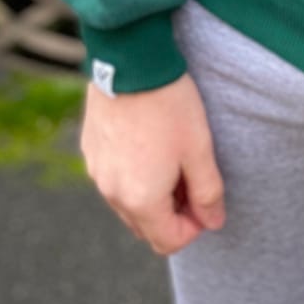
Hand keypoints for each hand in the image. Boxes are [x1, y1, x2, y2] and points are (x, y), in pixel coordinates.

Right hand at [80, 72, 226, 254]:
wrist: (131, 62)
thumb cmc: (170, 106)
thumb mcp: (199, 149)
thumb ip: (208, 192)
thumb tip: (213, 222)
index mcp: (141, 200)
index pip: (168, 241)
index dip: (194, 227)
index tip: (206, 200)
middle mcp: (112, 194)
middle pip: (145, 227)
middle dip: (173, 213)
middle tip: (193, 177)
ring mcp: (97, 172)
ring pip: (128, 203)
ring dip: (152, 195)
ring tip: (173, 158)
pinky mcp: (90, 150)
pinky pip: (113, 178)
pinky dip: (132, 174)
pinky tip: (150, 143)